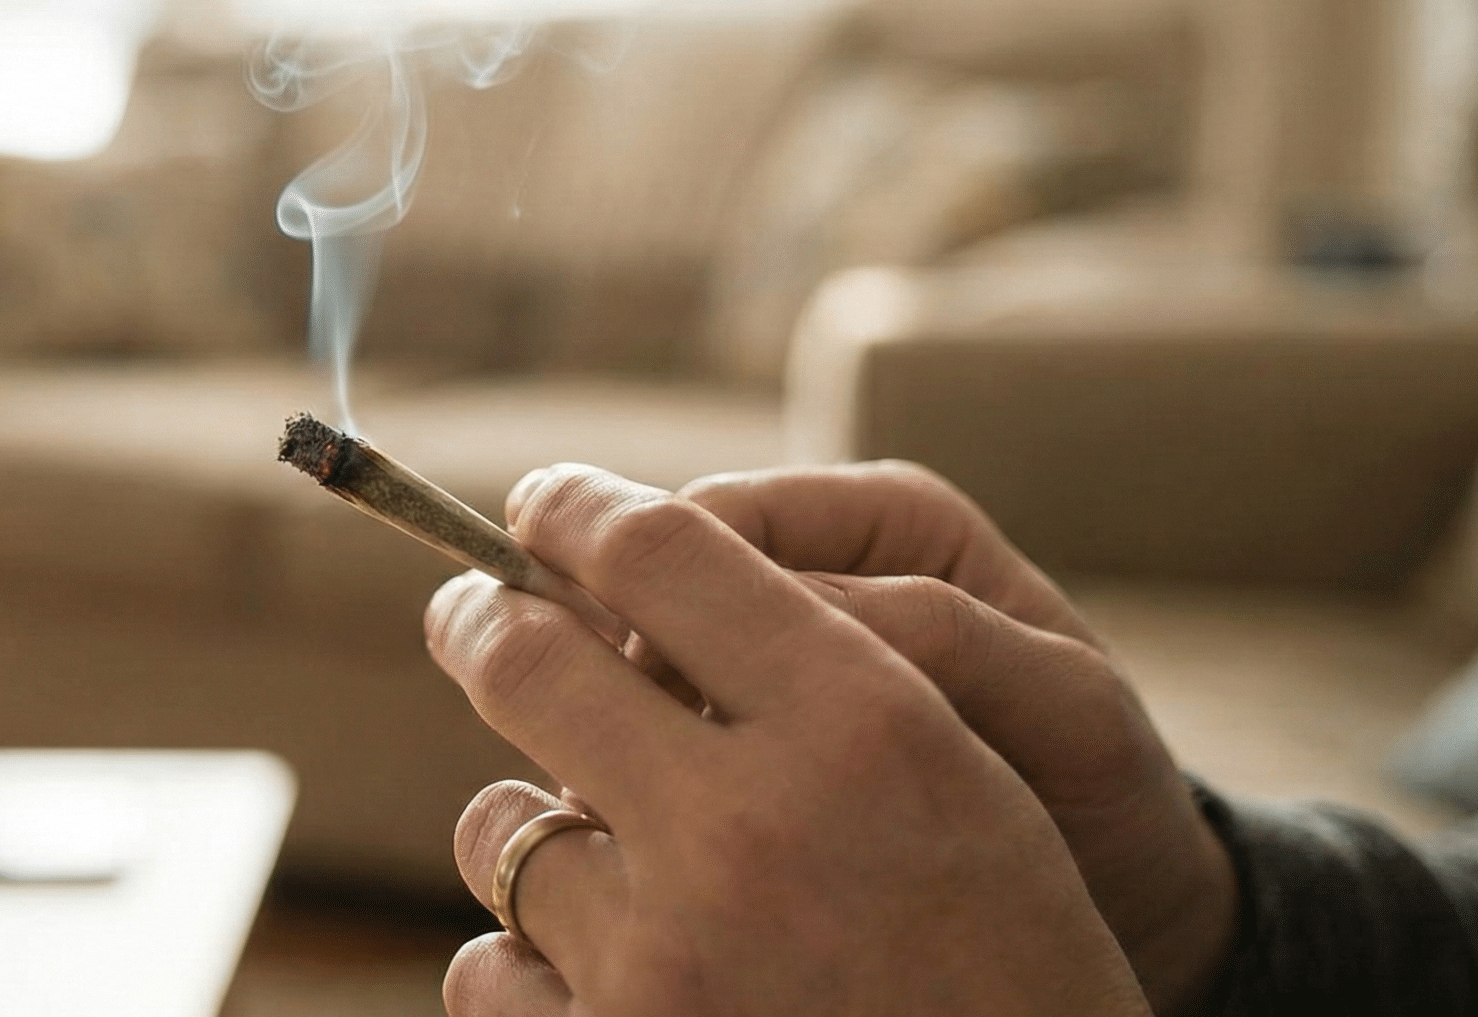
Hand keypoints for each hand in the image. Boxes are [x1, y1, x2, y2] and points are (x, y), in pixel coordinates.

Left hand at [428, 465, 1151, 1016]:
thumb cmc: (1010, 962)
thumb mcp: (969, 785)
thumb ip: (816, 672)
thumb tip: (634, 588)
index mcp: (863, 728)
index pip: (663, 548)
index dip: (577, 509)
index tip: (544, 507)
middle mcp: (748, 828)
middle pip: (527, 659)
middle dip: (479, 618)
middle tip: (468, 613)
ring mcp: (665, 961)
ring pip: (498, 828)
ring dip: (534, 829)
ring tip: (602, 858)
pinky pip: (488, 969)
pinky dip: (529, 966)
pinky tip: (604, 976)